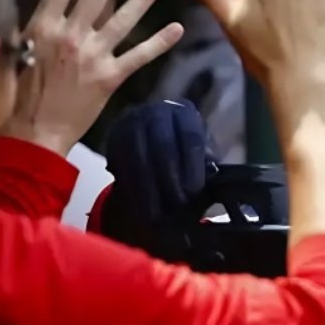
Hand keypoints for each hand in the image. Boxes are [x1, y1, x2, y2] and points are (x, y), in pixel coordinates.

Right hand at [2, 0, 182, 155]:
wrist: (33, 132)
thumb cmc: (19, 96)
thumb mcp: (14, 53)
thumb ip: (33, 29)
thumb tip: (46, 8)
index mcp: (43, 26)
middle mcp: (71, 35)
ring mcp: (94, 56)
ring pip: (124, 19)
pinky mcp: (111, 77)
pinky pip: (140, 55)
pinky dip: (160, 42)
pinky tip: (178, 29)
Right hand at [104, 100, 217, 225]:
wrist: (150, 137)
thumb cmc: (183, 148)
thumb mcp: (200, 150)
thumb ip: (207, 161)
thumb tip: (211, 173)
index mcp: (185, 111)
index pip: (191, 138)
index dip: (193, 167)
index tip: (194, 192)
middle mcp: (157, 111)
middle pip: (164, 147)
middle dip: (170, 179)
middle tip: (177, 205)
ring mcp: (131, 121)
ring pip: (139, 158)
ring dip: (149, 189)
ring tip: (158, 213)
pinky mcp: (113, 136)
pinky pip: (121, 165)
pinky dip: (132, 188)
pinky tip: (140, 206)